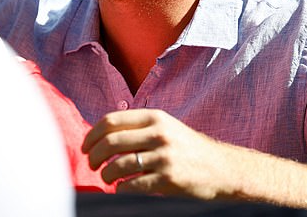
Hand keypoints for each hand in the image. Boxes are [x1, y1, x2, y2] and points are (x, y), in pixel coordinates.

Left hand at [81, 108, 235, 198]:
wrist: (222, 169)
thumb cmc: (187, 149)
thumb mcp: (166, 128)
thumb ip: (138, 128)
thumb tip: (101, 134)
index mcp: (155, 117)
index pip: (111, 120)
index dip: (92, 134)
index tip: (85, 147)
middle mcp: (159, 133)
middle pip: (110, 142)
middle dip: (94, 156)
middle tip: (92, 165)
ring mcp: (164, 156)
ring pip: (118, 165)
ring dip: (106, 175)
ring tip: (107, 178)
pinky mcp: (168, 178)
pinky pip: (132, 185)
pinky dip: (121, 188)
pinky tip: (122, 188)